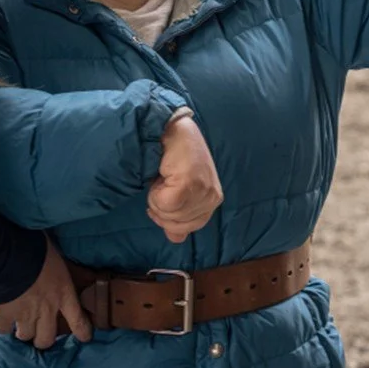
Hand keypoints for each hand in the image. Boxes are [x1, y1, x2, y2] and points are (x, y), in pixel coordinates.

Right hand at [0, 239, 91, 347]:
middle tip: (39, 334)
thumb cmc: (34, 249)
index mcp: (63, 293)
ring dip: (23, 332)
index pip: (78, 319)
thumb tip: (53, 259)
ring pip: (26, 336)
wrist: (6, 256)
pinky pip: (3, 330)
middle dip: (43, 339)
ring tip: (18, 326)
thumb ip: (55, 267)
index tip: (85, 337)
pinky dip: (1, 327)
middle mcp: (47, 309)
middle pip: (47, 338)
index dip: (83, 331)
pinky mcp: (4, 317)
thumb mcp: (55, 256)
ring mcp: (25, 316)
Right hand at [147, 114, 223, 242]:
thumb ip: (177, 215)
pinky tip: (161, 176)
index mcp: (212, 199)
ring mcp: (204, 190)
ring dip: (156, 198)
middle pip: (177, 224)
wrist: (170, 129)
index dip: (168, 218)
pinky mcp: (191, 183)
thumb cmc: (172, 156)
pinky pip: (165, 204)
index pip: (188, 227)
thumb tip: (176, 238)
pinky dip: (156, 193)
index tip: (159, 199)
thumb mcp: (178, 190)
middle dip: (161, 209)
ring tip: (161, 177)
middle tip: (160, 184)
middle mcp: (213, 197)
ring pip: (170, 214)